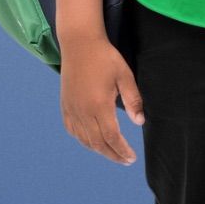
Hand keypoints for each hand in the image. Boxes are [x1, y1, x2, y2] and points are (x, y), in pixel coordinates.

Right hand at [60, 35, 145, 164]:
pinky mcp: (65, 105)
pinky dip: (83, 139)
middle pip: (98, 143)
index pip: (112, 137)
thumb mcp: (124, 75)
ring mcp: (72, 109)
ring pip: (84, 139)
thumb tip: (139, 122)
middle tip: (125, 160)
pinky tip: (91, 140)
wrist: (79, 43)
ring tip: (112, 152)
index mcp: (99, 105)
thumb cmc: (105, 57)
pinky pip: (73, 130)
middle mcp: (83, 111)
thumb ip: (133, 99)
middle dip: (112, 154)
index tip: (132, 157)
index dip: (122, 150)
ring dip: (99, 149)